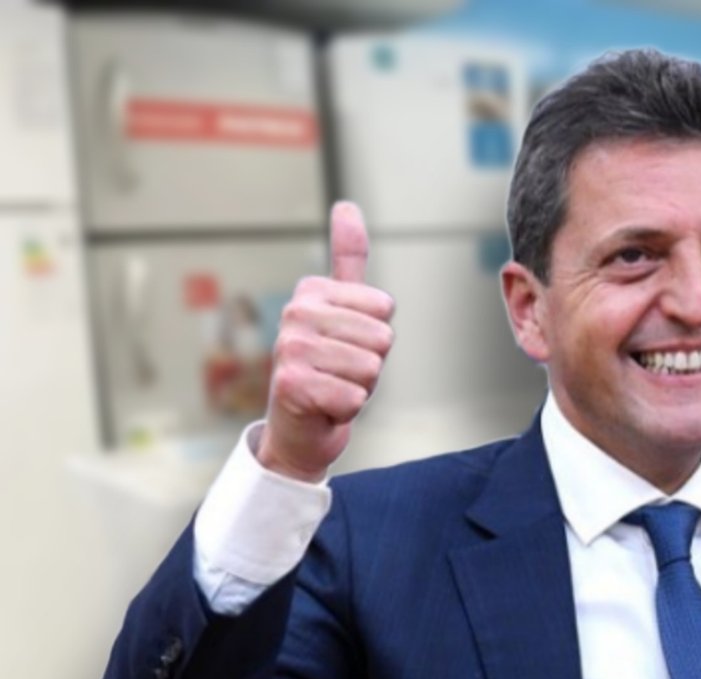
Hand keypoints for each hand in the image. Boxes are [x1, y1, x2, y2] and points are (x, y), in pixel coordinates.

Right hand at [257, 202, 394, 481]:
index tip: (348, 345)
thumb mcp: (343, 310)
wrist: (298, 427)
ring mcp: (290, 348)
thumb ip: (347, 258)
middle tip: (340, 372)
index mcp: (312, 291)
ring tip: (332, 387)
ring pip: (371, 368)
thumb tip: (347, 204)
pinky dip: (347, 409)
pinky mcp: (291, 385)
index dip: (377, 336)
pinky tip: (324, 407)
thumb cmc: (327, 367)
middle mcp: (296, 313)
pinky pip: (356, 397)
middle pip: (382, 338)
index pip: (385, 309)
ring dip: (360, 387)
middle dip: (371, 364)